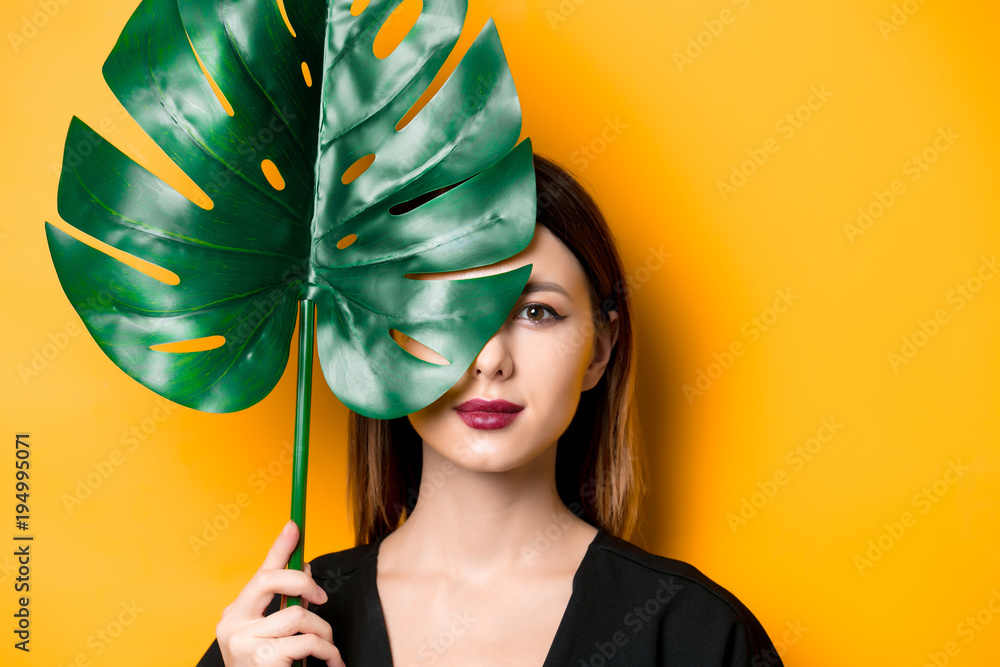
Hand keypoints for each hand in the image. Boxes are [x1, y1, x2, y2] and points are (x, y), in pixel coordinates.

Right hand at [215, 520, 345, 666]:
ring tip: (328, 649)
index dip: (279, 547)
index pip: (259, 572)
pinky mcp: (260, 661)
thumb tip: (304, 567)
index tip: (295, 525)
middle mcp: (231, 625)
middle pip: (268, 579)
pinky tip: (330, 663)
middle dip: (303, 582)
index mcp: (235, 614)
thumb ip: (287, 603)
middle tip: (322, 599)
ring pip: (298, 615)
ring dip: (323, 632)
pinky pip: (306, 642)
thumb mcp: (278, 633)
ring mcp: (242, 644)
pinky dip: (327, 652)